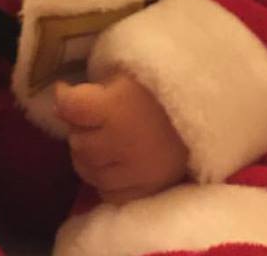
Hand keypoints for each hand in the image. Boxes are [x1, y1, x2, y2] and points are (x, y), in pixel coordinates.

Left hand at [54, 72, 188, 204]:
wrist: (205, 110)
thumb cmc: (160, 85)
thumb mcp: (124, 72)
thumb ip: (94, 85)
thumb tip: (61, 97)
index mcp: (116, 107)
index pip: (71, 106)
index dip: (65, 98)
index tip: (68, 93)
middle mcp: (121, 143)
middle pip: (78, 142)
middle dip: (80, 129)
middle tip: (92, 119)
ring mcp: (134, 171)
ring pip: (88, 171)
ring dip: (89, 156)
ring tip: (103, 141)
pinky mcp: (146, 190)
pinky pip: (108, 193)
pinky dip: (105, 180)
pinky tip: (114, 163)